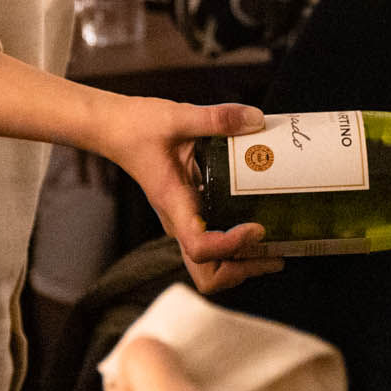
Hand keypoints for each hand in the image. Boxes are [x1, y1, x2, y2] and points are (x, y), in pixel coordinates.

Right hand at [89, 94, 281, 292]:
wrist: (114, 129)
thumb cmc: (137, 127)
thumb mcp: (179, 116)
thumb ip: (217, 118)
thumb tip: (255, 120)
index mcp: (173, 202)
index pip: (199, 246)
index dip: (230, 246)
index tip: (257, 228)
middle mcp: (178, 220)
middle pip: (207, 273)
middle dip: (242, 269)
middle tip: (276, 254)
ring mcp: (183, 221)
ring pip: (211, 265)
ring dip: (243, 264)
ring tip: (276, 248)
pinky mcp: (190, 213)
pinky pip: (214, 243)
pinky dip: (238, 247)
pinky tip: (261, 227)